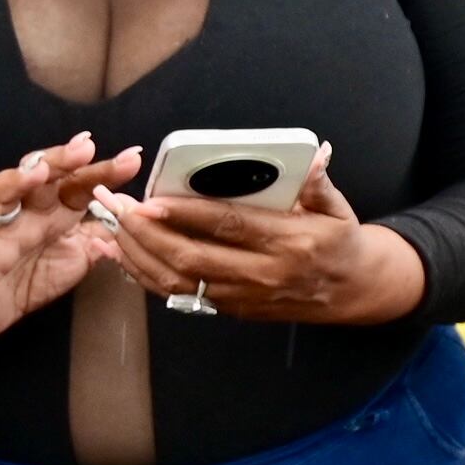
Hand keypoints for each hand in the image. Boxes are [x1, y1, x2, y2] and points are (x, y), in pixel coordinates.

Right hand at [0, 135, 137, 341]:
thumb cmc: (29, 276)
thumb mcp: (76, 258)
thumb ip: (103, 238)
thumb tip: (135, 220)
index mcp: (53, 211)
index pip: (80, 185)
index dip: (104, 172)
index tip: (132, 159)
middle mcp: (24, 211)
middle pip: (41, 178)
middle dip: (63, 161)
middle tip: (85, 148)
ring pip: (0, 195)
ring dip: (17, 180)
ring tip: (35, 171)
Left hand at [106, 151, 426, 327]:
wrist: (353, 291)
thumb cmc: (340, 241)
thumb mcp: (338, 209)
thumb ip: (318, 183)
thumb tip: (315, 155)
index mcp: (292, 243)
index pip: (229, 227)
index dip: (186, 214)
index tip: (149, 199)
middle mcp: (265, 274)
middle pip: (192, 257)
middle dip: (146, 233)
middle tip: (116, 207)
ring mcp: (246, 297)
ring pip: (179, 280)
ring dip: (138, 255)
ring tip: (110, 227)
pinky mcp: (233, 309)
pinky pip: (181, 295)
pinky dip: (147, 276)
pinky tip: (124, 255)